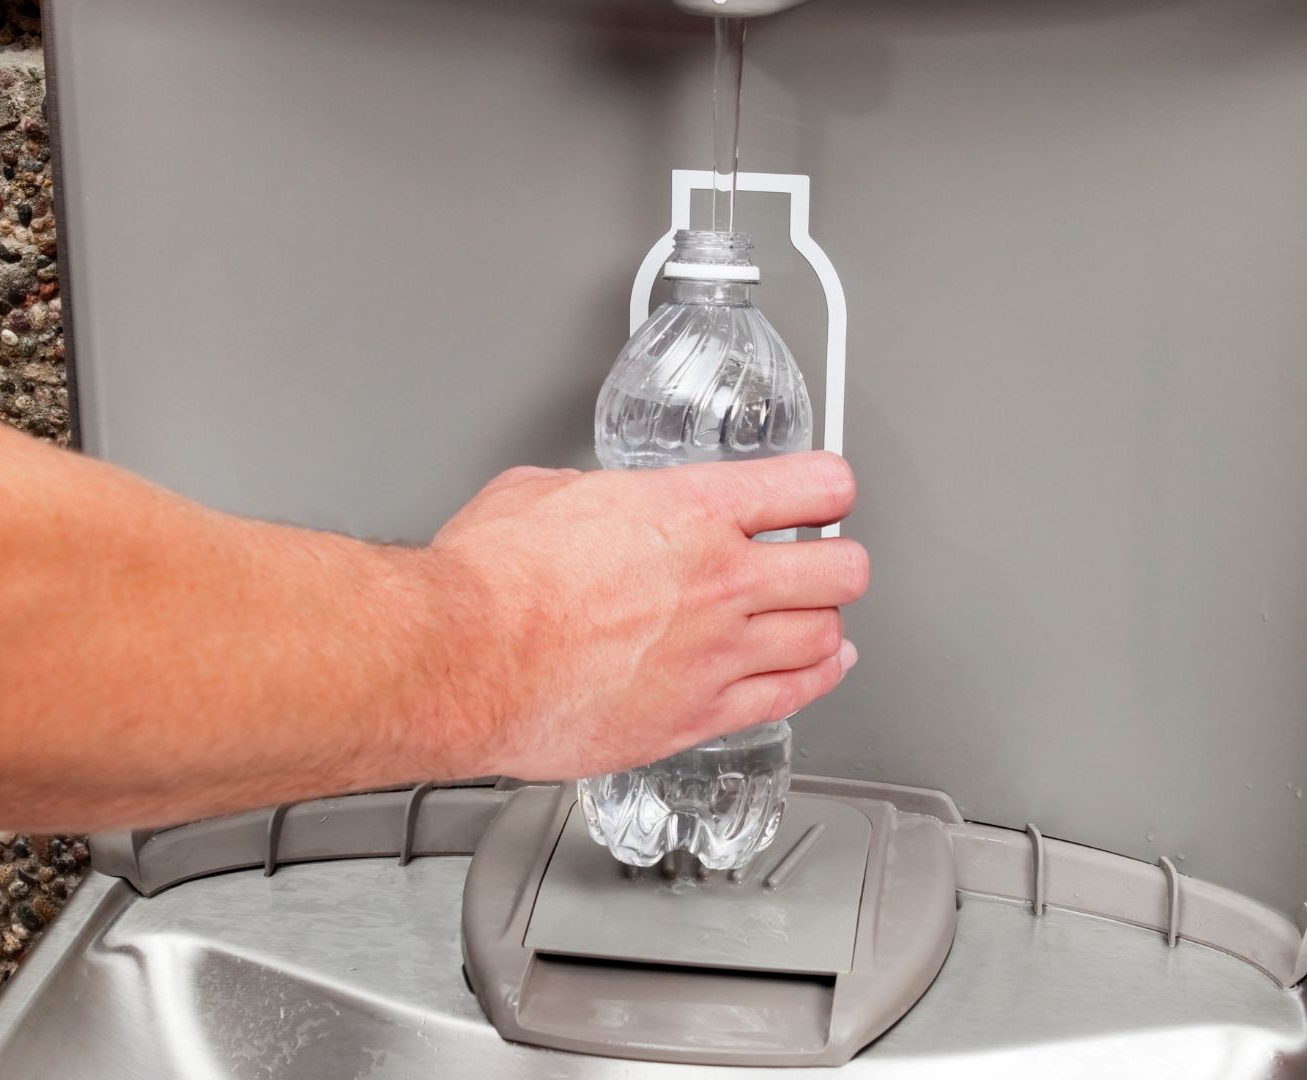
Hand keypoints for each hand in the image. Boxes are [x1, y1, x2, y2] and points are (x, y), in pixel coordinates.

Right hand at [427, 451, 866, 780]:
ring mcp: (717, 653)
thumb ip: (598, 496)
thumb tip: (594, 505)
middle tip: (821, 560)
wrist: (464, 661)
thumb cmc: (489, 582)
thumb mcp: (544, 490)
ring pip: (824, 635)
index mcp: (693, 509)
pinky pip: (790, 698)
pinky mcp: (697, 716)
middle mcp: (722, 580)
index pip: (814, 486)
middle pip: (841, 568)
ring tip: (816, 616)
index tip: (819, 496)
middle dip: (835, 560)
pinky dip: (816, 680)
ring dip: (824, 622)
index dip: (825, 488)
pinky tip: (820, 669)